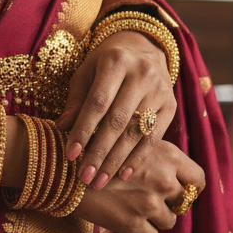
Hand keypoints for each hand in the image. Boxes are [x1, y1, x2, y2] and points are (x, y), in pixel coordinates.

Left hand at [56, 30, 175, 190]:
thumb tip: (61, 127)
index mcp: (116, 60)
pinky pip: (154, 138)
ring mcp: (160, 90)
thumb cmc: (104, 66)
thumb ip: (76, 101)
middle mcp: (142, 73)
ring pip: (136, 132)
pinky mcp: (171, 105)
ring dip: (117, 160)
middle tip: (85, 177)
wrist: (142, 51)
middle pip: (119, 120)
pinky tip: (123, 174)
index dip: (84, 130)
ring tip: (100, 181)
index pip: (98, 102)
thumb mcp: (86, 74)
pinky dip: (138, 158)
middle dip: (100, 152)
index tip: (70, 155)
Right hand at [75, 140, 204, 232]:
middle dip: (169, 202)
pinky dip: (139, 230)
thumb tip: (167, 167)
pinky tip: (123, 216)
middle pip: (183, 201)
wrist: (62, 166)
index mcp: (166, 154)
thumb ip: (151, 151)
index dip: (190, 186)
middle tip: (148, 196)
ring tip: (132, 206)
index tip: (179, 188)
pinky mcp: (134, 224)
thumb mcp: (127, 138)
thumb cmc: (92, 148)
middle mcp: (163, 179)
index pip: (198, 178)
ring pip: (169, 221)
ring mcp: (149, 203)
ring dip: (154, 217)